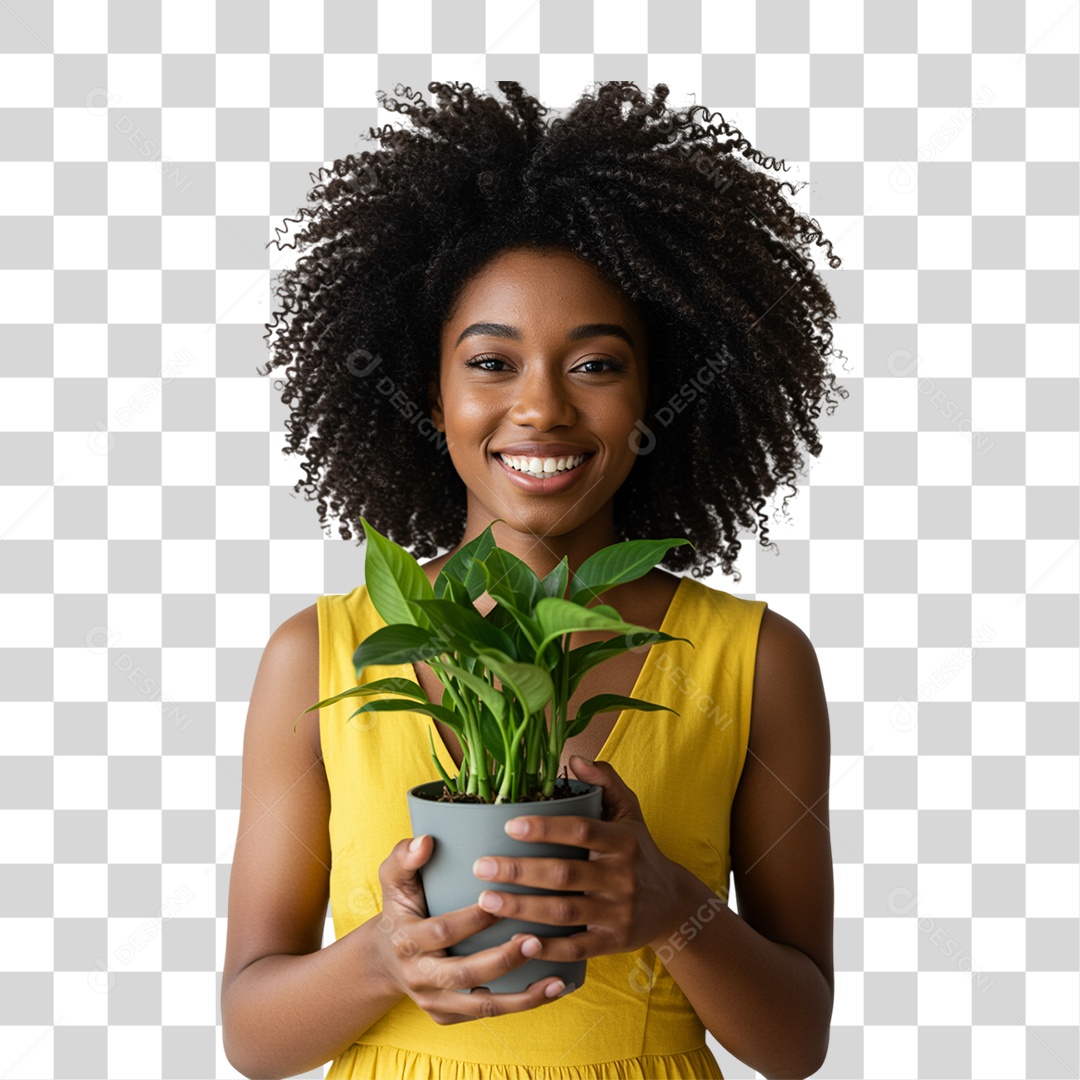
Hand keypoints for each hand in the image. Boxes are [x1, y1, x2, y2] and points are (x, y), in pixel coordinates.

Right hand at [372, 834, 570, 1023]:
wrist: (384, 957)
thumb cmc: (401, 908)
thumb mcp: (394, 879)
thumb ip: (404, 857)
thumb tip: (425, 841)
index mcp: (406, 940)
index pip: (442, 932)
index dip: (473, 920)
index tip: (504, 900)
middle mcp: (418, 976)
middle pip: (462, 974)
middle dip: (501, 960)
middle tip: (535, 940)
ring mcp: (433, 1000)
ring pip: (480, 1006)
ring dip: (520, 997)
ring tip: (555, 982)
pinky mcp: (446, 1015)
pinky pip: (484, 1015)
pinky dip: (518, 1006)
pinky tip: (548, 991)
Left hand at [471, 756, 684, 960]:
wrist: (673, 904)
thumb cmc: (639, 850)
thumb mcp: (630, 811)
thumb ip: (606, 781)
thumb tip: (575, 758)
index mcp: (622, 841)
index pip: (581, 831)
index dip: (546, 828)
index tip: (510, 825)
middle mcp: (621, 877)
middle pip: (564, 874)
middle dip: (519, 871)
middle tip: (481, 867)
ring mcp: (617, 912)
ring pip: (564, 912)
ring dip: (522, 908)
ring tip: (486, 900)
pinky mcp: (613, 943)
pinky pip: (576, 948)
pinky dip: (547, 947)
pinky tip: (517, 941)